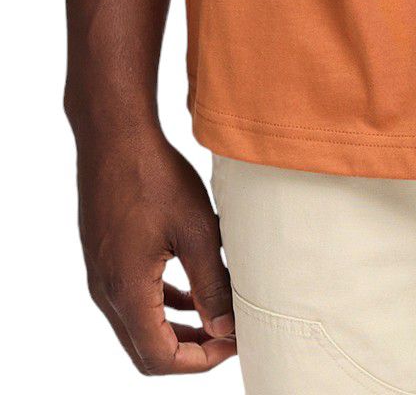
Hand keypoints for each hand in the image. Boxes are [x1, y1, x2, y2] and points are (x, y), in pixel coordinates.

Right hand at [75, 122, 235, 374]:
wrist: (114, 136)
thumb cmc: (154, 176)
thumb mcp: (197, 230)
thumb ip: (212, 284)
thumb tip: (226, 327)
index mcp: (127, 290)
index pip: (160, 357)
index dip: (200, 361)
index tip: (233, 343)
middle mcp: (107, 290)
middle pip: (146, 348)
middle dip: (190, 350)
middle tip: (229, 335)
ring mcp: (101, 274)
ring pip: (138, 325)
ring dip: (176, 328)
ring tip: (217, 317)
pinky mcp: (104, 256)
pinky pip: (131, 298)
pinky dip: (162, 304)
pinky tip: (191, 290)